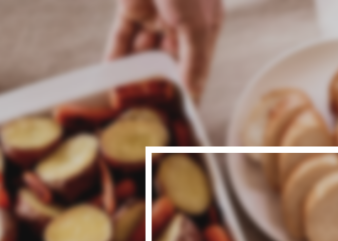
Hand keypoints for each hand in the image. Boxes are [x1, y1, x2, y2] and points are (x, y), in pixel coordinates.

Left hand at [105, 0, 222, 101]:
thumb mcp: (195, 25)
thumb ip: (195, 59)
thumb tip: (193, 91)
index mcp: (204, 28)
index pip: (197, 67)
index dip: (189, 89)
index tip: (182, 113)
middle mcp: (180, 25)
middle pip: (169, 62)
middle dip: (159, 83)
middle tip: (150, 109)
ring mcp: (154, 15)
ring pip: (144, 51)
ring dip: (136, 72)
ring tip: (128, 95)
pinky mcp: (131, 7)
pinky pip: (122, 35)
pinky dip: (117, 54)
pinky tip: (112, 74)